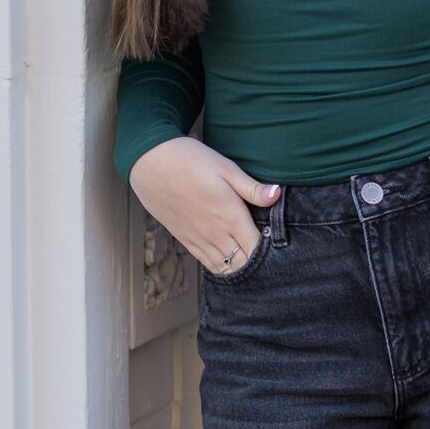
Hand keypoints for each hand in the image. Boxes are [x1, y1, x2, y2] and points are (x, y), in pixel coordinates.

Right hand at [129, 135, 280, 276]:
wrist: (151, 163)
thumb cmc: (191, 161)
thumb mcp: (226, 168)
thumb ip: (252, 187)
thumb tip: (277, 195)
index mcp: (230, 216)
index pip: (256, 248)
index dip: (269, 251)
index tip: (278, 244)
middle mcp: (215, 233)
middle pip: (243, 263)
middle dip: (257, 263)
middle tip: (268, 255)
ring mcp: (198, 239)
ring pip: (225, 267)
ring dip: (239, 267)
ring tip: (250, 259)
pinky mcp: (185, 239)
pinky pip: (206, 262)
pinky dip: (221, 266)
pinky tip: (229, 260)